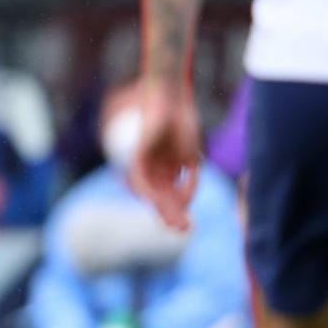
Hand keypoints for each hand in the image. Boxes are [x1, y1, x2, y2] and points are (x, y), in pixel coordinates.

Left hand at [131, 78, 202, 231]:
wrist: (170, 97)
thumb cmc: (183, 121)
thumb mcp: (191, 156)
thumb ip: (189, 180)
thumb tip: (186, 202)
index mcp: (168, 169)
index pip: (171, 196)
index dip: (178, 211)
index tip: (188, 225)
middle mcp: (155, 169)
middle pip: (162, 198)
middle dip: (172, 214)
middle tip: (183, 230)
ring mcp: (145, 162)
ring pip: (152, 192)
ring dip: (163, 208)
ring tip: (175, 222)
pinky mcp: (136, 154)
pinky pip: (139, 177)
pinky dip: (148, 190)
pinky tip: (158, 201)